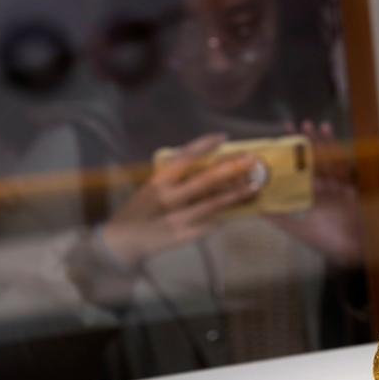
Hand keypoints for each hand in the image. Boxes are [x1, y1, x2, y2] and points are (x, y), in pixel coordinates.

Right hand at [102, 133, 259, 264]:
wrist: (123, 242)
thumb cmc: (142, 210)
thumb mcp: (151, 188)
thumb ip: (175, 176)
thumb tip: (207, 160)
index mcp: (158, 181)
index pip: (184, 157)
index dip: (204, 145)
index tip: (223, 137)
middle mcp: (167, 198)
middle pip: (204, 180)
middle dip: (230, 168)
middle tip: (250, 159)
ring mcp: (177, 219)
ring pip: (213, 203)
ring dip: (236, 194)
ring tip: (255, 185)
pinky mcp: (185, 236)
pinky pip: (212, 223)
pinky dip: (228, 214)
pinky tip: (243, 209)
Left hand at [269, 121, 363, 265]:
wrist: (356, 248)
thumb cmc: (327, 239)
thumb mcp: (298, 228)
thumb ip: (279, 216)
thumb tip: (255, 205)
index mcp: (307, 198)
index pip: (294, 173)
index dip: (286, 156)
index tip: (277, 140)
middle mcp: (321, 189)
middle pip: (311, 161)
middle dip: (303, 143)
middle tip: (293, 125)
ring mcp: (337, 186)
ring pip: (327, 158)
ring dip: (319, 141)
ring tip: (311, 125)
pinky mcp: (352, 185)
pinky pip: (344, 163)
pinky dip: (338, 148)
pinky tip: (330, 133)